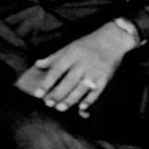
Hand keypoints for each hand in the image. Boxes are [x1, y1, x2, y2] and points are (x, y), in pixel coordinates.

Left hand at [17, 22, 133, 115]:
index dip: (46, 83)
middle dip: (58, 93)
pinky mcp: (105, 77)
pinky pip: (97, 91)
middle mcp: (82, 64)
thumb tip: (37, 65)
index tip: (38, 93)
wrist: (111, 40)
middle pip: (68, 81)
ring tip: (60, 108)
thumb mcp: (68, 48)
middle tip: (48, 104)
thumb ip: (53, 58)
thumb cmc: (86, 45)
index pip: (56, 71)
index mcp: (71, 56)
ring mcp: (94, 71)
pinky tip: (81, 107)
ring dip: (71, 99)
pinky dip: (90, 99)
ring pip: (81, 88)